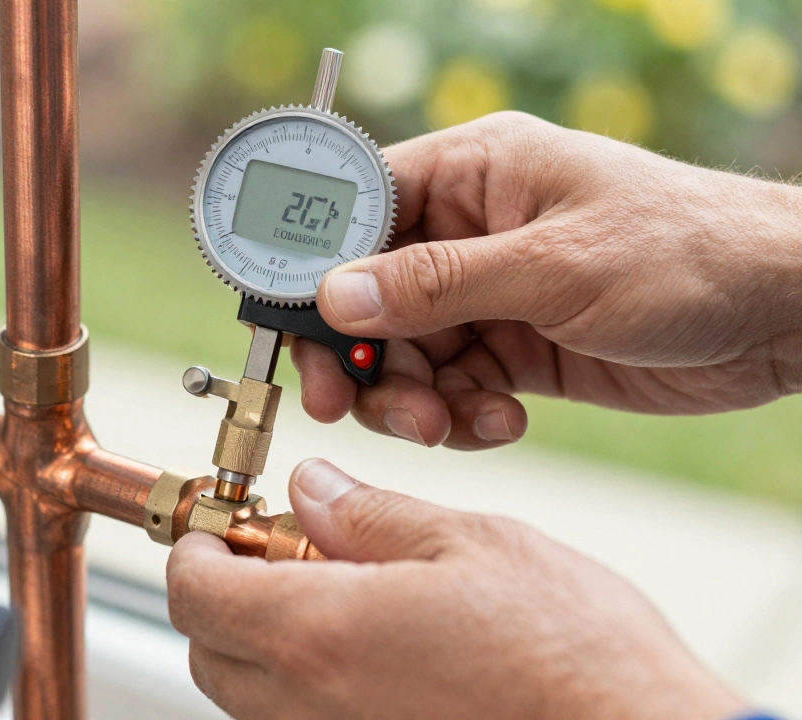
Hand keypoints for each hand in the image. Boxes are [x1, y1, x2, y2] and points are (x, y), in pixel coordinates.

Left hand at [167, 459, 744, 719]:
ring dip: (263, 637)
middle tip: (281, 549)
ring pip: (249, 694)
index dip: (197, 546)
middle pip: (208, 648)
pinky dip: (307, 682)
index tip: (225, 521)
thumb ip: (370, 516)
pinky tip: (374, 646)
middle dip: (221, 592)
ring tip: (338, 592)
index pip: (195, 591)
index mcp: (319, 631)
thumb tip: (313, 489)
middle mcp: (311, 703)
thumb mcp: (470, 544)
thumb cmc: (571, 653)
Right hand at [294, 112, 801, 448]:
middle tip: (348, 404)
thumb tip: (337, 296)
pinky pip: (451, 387)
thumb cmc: (688, 253)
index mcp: (473, 174)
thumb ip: (439, 285)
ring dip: (409, 397)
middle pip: (366, 296)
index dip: (315, 268)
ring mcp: (490, 294)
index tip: (294, 328)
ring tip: (444, 423)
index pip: (360, 210)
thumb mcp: (556, 267)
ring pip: (403, 353)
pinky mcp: (513, 349)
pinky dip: (459, 414)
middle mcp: (470, 231)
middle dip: (358, 355)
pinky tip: (499, 422)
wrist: (782, 314)